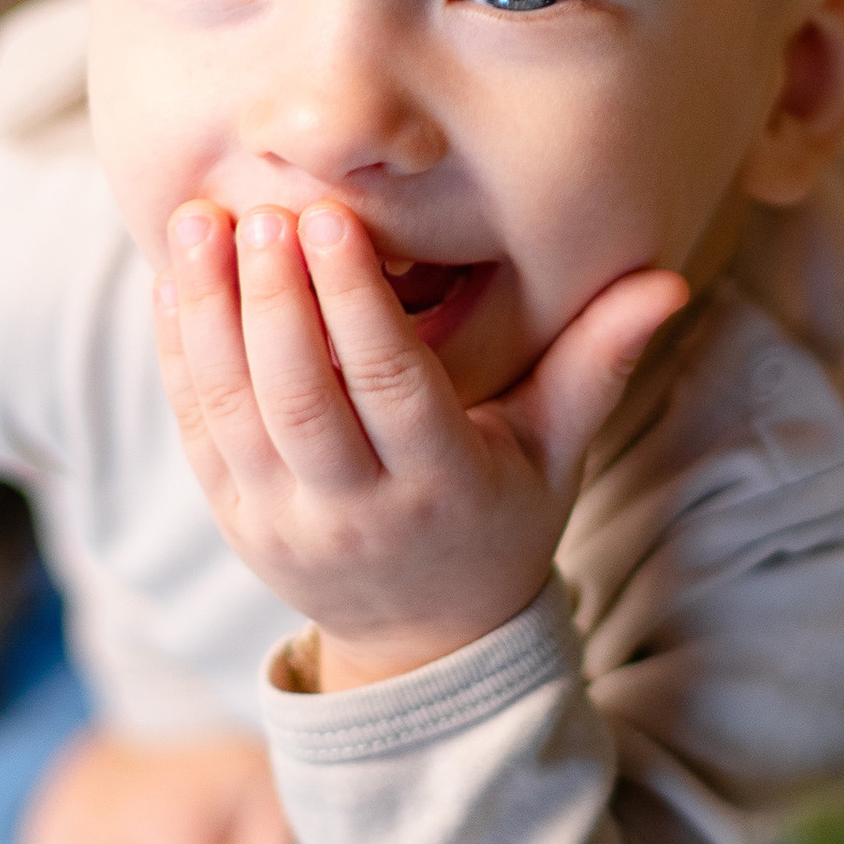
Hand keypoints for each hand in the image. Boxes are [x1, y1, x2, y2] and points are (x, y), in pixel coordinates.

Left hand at [152, 198, 688, 685]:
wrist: (424, 636)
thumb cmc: (502, 513)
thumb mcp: (558, 447)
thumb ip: (599, 359)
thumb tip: (670, 282)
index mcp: (442, 486)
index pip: (391, 387)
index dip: (355, 304)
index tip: (328, 219)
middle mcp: (356, 513)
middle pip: (301, 400)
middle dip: (275, 300)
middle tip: (261, 208)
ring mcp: (282, 522)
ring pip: (233, 412)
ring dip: (210, 315)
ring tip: (200, 222)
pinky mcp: (232, 517)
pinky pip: (194, 429)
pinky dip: (178, 353)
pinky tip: (174, 280)